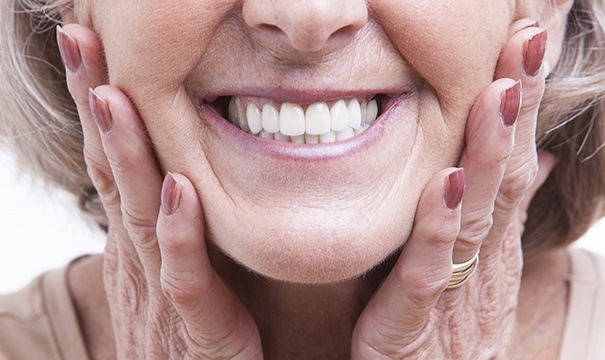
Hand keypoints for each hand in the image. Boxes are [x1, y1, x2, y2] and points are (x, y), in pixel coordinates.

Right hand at [57, 24, 261, 358]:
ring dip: (126, 152)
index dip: (100, 104)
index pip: (113, 160)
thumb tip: (172, 171)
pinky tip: (178, 189)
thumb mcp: (175, 266)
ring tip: (113, 95)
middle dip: (96, 104)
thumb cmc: (193, 331)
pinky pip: (185, 274)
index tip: (91, 44)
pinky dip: (179, 231)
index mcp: (138, 239)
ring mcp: (162, 289)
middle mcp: (140, 256)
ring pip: (139, 212)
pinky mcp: (197, 324)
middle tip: (80, 39)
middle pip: (113, 170)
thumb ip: (173, 222)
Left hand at [351, 20, 555, 358]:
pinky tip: (446, 181)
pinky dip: (438, 226)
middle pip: (505, 176)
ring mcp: (456, 293)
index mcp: (491, 247)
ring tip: (502, 90)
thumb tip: (537, 157)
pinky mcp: (414, 324)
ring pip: (477, 214)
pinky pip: (428, 271)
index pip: (512, 164)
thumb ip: (494, 216)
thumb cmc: (442, 335)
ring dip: (491, 151)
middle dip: (518, 107)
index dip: (521, 106)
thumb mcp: (474, 271)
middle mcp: (483, 263)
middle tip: (530, 37)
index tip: (528, 42)